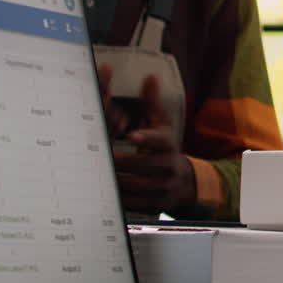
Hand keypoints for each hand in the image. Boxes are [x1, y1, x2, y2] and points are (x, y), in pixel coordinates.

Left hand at [100, 69, 196, 213]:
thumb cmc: (165, 148)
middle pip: (141, 165)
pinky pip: (133, 203)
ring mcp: (164, 186)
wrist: (185, 181)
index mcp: (169, 144)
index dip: (147, 138)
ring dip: (115, 180)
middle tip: (100, 159)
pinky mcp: (156, 203)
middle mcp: (169, 165)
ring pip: (134, 186)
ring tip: (97, 175)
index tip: (133, 136)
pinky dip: (119, 198)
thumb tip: (150, 78)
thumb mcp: (162, 126)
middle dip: (118, 162)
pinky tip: (106, 193)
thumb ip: (152, 104)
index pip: (160, 140)